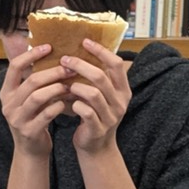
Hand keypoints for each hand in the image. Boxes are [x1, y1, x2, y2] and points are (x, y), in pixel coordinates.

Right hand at [0, 42, 73, 157]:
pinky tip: (67, 103)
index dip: (31, 55)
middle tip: (69, 68)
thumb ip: (34, 82)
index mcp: (6, 92)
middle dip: (52, 73)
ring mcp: (17, 119)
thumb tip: (53, 55)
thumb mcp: (28, 100)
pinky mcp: (28, 131)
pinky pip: (46, 114)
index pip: (14, 66)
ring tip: (70, 85)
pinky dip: (58, 107)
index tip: (49, 47)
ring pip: (38, 97)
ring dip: (57, 89)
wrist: (31, 150)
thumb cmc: (33, 119)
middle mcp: (8, 104)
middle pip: (31, 81)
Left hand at [60, 38, 131, 154]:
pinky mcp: (99, 128)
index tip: (85, 41)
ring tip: (66, 84)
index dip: (101, 51)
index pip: (116, 64)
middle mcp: (120, 102)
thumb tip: (79, 49)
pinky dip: (75, 105)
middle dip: (80, 65)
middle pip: (101, 77)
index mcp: (123, 89)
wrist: (96, 146)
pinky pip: (86, 112)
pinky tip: (68, 102)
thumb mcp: (101, 94)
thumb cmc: (94, 114)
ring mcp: (111, 116)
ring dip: (76, 86)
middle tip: (65, 60)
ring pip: (93, 94)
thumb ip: (97, 77)